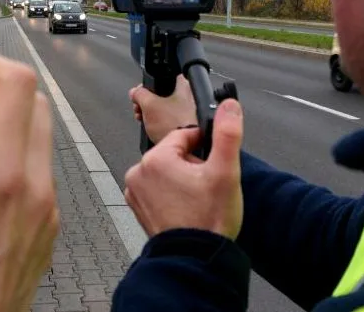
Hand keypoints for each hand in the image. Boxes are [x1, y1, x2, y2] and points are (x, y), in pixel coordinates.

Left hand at [124, 99, 243, 239]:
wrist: (195, 258)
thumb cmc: (209, 219)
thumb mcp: (226, 171)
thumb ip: (227, 133)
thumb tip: (228, 106)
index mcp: (156, 158)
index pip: (185, 135)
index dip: (204, 147)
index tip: (214, 163)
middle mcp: (139, 172)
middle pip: (174, 153)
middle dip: (193, 165)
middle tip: (207, 187)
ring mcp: (135, 191)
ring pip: (166, 171)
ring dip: (182, 180)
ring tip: (197, 201)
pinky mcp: (137, 207)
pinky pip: (157, 189)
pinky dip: (170, 195)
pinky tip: (185, 209)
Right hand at [129, 75, 196, 143]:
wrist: (188, 149)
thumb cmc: (174, 125)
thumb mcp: (148, 105)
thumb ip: (139, 94)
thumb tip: (135, 92)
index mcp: (184, 84)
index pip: (162, 77)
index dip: (147, 85)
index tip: (139, 95)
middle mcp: (190, 95)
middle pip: (162, 94)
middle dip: (146, 103)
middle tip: (140, 110)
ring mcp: (191, 110)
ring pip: (165, 107)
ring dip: (151, 114)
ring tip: (144, 121)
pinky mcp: (189, 123)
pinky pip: (170, 118)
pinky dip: (161, 122)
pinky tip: (154, 129)